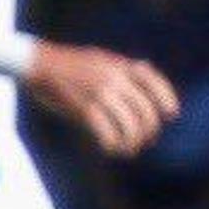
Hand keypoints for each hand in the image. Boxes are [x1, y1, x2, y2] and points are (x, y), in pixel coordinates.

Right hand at [28, 44, 179, 158]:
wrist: (37, 63)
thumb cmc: (68, 64)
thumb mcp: (101, 58)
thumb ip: (121, 68)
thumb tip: (144, 76)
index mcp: (120, 64)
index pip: (153, 82)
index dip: (167, 99)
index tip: (171, 115)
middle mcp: (115, 77)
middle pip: (145, 110)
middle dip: (148, 130)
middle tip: (144, 140)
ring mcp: (101, 93)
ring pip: (130, 126)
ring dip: (132, 143)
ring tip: (128, 150)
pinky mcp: (85, 108)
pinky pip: (108, 133)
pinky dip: (112, 145)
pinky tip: (110, 149)